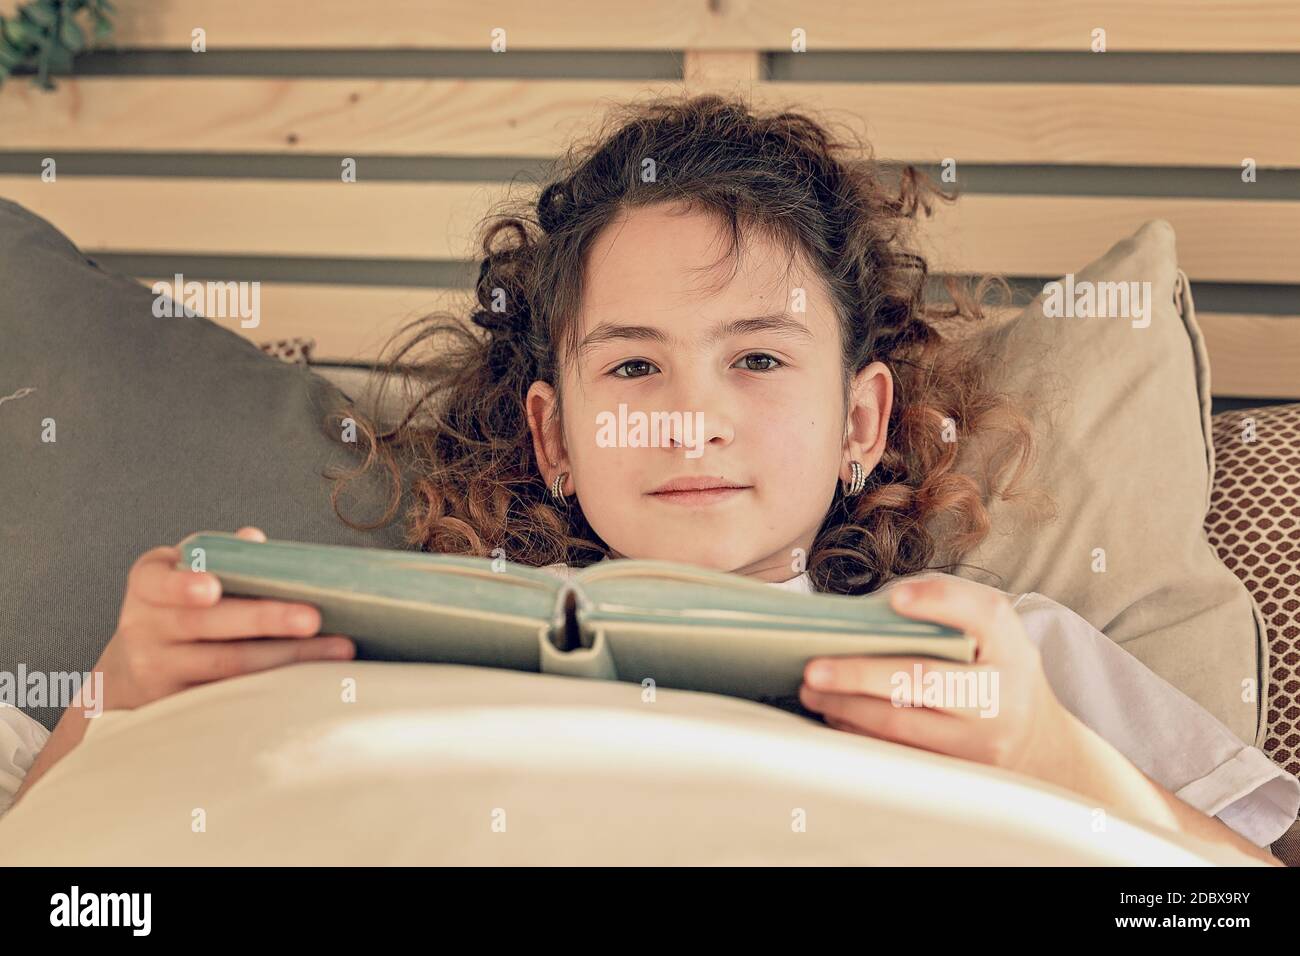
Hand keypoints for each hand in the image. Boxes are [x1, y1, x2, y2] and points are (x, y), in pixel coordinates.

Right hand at [93, 526, 354, 711]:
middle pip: (208, 624)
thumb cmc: (183, 607)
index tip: (211, 589)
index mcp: (148, 586)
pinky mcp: (180, 704)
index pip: (156, 582)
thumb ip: (221, 556)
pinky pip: (235, 695)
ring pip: (228, 664)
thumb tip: (252, 540)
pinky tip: (316, 678)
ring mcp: (158, 670)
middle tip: (313, 618)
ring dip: (288, 656)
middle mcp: (143, 628)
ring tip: (338, 648)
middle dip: (265, 620)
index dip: (182, 585)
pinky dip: (278, 685)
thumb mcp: (188, 574)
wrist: (138, 669)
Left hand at [798, 576, 1068, 778]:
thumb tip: (866, 614)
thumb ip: (943, 612)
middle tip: (814, 669)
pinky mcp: (959, 773)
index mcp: (1010, 646)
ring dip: (846, 707)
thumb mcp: (988, 635)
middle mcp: (1003, 693)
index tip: (895, 598)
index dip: (939, 601)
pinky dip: (859, 733)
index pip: (983, 613)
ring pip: (901, 723)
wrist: (1036, 741)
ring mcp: (982, 740)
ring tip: (812, 692)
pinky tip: (836, 717)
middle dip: (860, 673)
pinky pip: (897, 752)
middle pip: (923, 678)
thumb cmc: (992, 671)